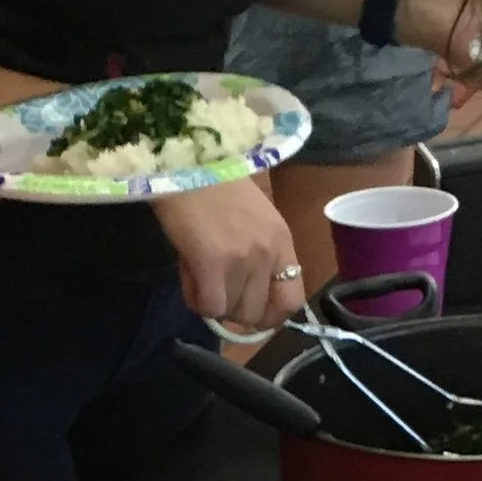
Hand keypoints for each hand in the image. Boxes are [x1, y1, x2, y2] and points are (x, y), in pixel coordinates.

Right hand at [153, 176, 306, 340]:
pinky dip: (197, 301)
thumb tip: (240, 297)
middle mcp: (268, 254)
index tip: (252, 315)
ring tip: (199, 279)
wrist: (188, 164)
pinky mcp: (213, 263)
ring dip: (213, 304)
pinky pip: (210, 306)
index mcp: (282, 242)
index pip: (292, 300)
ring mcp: (242, 259)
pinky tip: (190, 281)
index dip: (271, 316)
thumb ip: (256, 258)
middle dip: (234, 312)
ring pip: (231, 311)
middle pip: (257, 312)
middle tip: (216, 292)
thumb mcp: (253, 222)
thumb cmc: (215, 188)